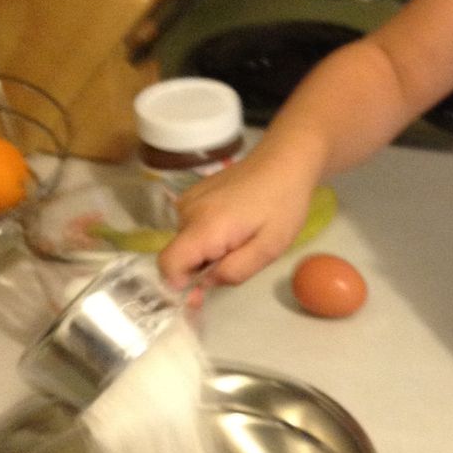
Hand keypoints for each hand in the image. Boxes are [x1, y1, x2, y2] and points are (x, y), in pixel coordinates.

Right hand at [157, 147, 316, 296]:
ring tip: (241, 239)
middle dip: (202, 268)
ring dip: (208, 251)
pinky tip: (235, 225)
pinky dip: (208, 235)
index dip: (179, 284)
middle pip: (179, 255)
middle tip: (239, 258)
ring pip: (186, 243)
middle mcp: (187, 212)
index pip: (168, 264)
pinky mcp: (194, 194)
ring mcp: (188, 200)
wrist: (284, 160)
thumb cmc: (282, 205)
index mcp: (204, 227)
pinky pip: (192, 227)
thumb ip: (236, 271)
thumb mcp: (269, 248)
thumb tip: (206, 283)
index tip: (201, 292)